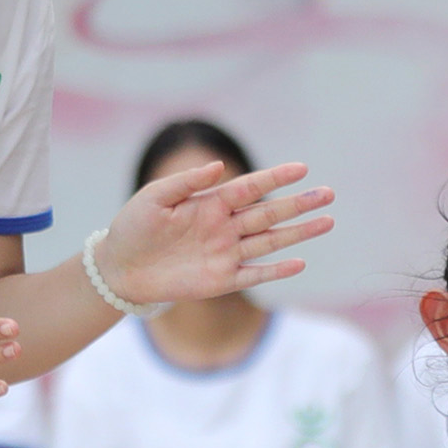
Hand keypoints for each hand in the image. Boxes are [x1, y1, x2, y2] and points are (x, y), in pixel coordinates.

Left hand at [98, 157, 337, 311]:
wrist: (119, 269)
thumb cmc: (133, 227)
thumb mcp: (154, 197)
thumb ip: (186, 182)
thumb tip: (220, 167)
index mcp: (210, 202)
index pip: (251, 187)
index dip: (276, 178)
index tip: (302, 169)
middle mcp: (225, 227)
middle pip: (270, 213)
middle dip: (299, 204)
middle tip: (328, 194)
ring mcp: (226, 254)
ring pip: (271, 241)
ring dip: (299, 233)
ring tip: (327, 221)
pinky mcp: (222, 280)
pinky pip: (255, 274)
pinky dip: (277, 270)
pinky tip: (299, 263)